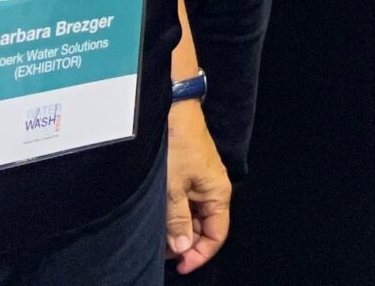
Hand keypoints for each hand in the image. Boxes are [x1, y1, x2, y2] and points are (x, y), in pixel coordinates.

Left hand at [166, 99, 231, 270]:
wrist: (172, 109)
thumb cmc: (177, 145)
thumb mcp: (173, 188)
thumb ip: (178, 220)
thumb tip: (182, 247)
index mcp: (217, 194)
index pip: (216, 235)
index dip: (199, 254)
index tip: (179, 266)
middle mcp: (213, 189)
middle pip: (204, 228)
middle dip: (185, 243)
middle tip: (161, 251)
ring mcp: (200, 181)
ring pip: (192, 215)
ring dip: (177, 228)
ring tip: (156, 236)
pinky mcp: (188, 173)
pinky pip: (185, 202)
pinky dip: (174, 213)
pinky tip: (158, 216)